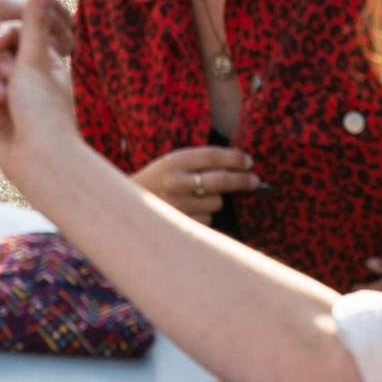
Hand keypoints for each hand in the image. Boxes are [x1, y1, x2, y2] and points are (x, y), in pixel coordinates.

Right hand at [0, 0, 80, 176]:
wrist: (40, 162)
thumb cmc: (43, 109)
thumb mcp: (36, 58)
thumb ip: (34, 21)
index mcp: (44, 65)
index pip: (19, 36)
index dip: (8, 36)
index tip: (6, 38)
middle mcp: (26, 84)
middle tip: (3, 72)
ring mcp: (8, 105)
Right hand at [132, 144, 261, 221]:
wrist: (126, 206)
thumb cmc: (157, 180)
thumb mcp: (171, 163)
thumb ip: (198, 163)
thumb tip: (237, 168)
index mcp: (174, 161)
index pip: (213, 156)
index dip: (235, 159)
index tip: (249, 162)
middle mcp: (176, 182)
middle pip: (220, 181)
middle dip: (242, 180)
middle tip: (254, 180)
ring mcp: (178, 205)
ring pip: (216, 203)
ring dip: (215, 200)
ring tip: (199, 198)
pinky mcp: (180, 224)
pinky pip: (208, 220)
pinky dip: (205, 216)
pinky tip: (191, 211)